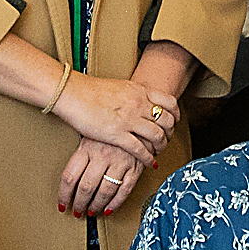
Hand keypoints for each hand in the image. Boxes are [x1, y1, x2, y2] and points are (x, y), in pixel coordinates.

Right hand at [54, 70, 176, 165]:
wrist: (74, 93)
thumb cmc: (91, 91)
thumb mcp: (120, 87)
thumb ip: (133, 94)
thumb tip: (140, 100)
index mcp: (140, 91)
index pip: (169, 103)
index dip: (175, 115)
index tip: (173, 122)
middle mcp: (139, 105)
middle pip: (167, 121)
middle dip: (170, 133)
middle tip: (166, 139)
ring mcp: (129, 120)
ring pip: (157, 136)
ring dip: (161, 146)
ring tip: (158, 152)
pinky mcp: (117, 135)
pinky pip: (141, 149)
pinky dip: (148, 158)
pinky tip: (150, 162)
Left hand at [59, 136, 145, 217]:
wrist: (138, 121)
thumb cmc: (111, 128)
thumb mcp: (90, 135)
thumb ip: (80, 154)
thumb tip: (68, 179)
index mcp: (87, 148)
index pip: (70, 177)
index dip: (64, 195)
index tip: (63, 204)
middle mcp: (102, 155)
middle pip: (86, 187)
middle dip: (80, 203)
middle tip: (77, 211)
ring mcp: (120, 162)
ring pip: (105, 191)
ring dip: (96, 205)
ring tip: (91, 212)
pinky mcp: (135, 168)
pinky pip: (124, 190)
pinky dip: (116, 203)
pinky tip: (108, 209)